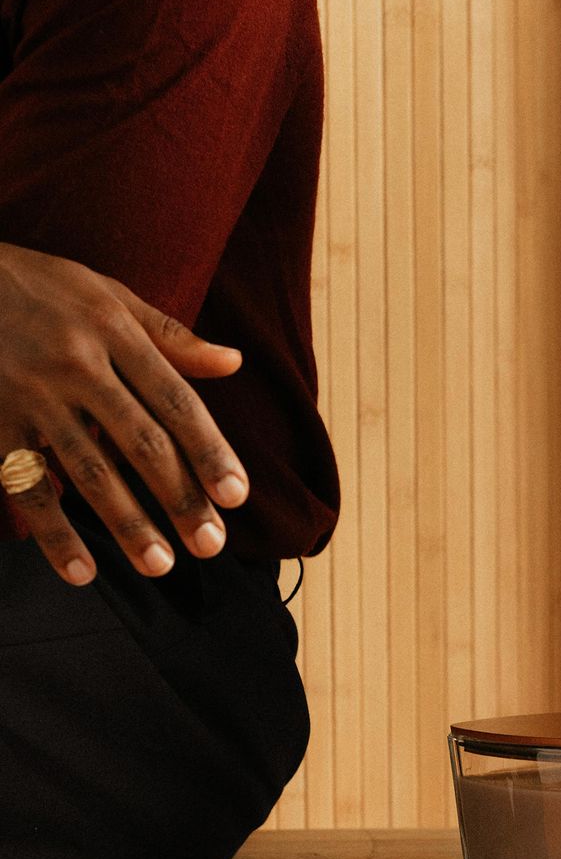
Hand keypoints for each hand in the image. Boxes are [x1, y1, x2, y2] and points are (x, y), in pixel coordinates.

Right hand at [0, 240, 248, 584]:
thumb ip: (169, 335)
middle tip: (210, 544)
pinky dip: (52, 531)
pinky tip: (81, 571)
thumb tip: (233, 362)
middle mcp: (76, 363)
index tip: (236, 496)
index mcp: (113, 330)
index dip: (208, 450)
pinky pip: (25, 484)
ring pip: (87, 469)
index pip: (174, 400)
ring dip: (126, 522)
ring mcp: (32, 394)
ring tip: (159, 564)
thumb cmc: (40, 288)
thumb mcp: (107, 294)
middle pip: (139, 441)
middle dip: (179, 497)